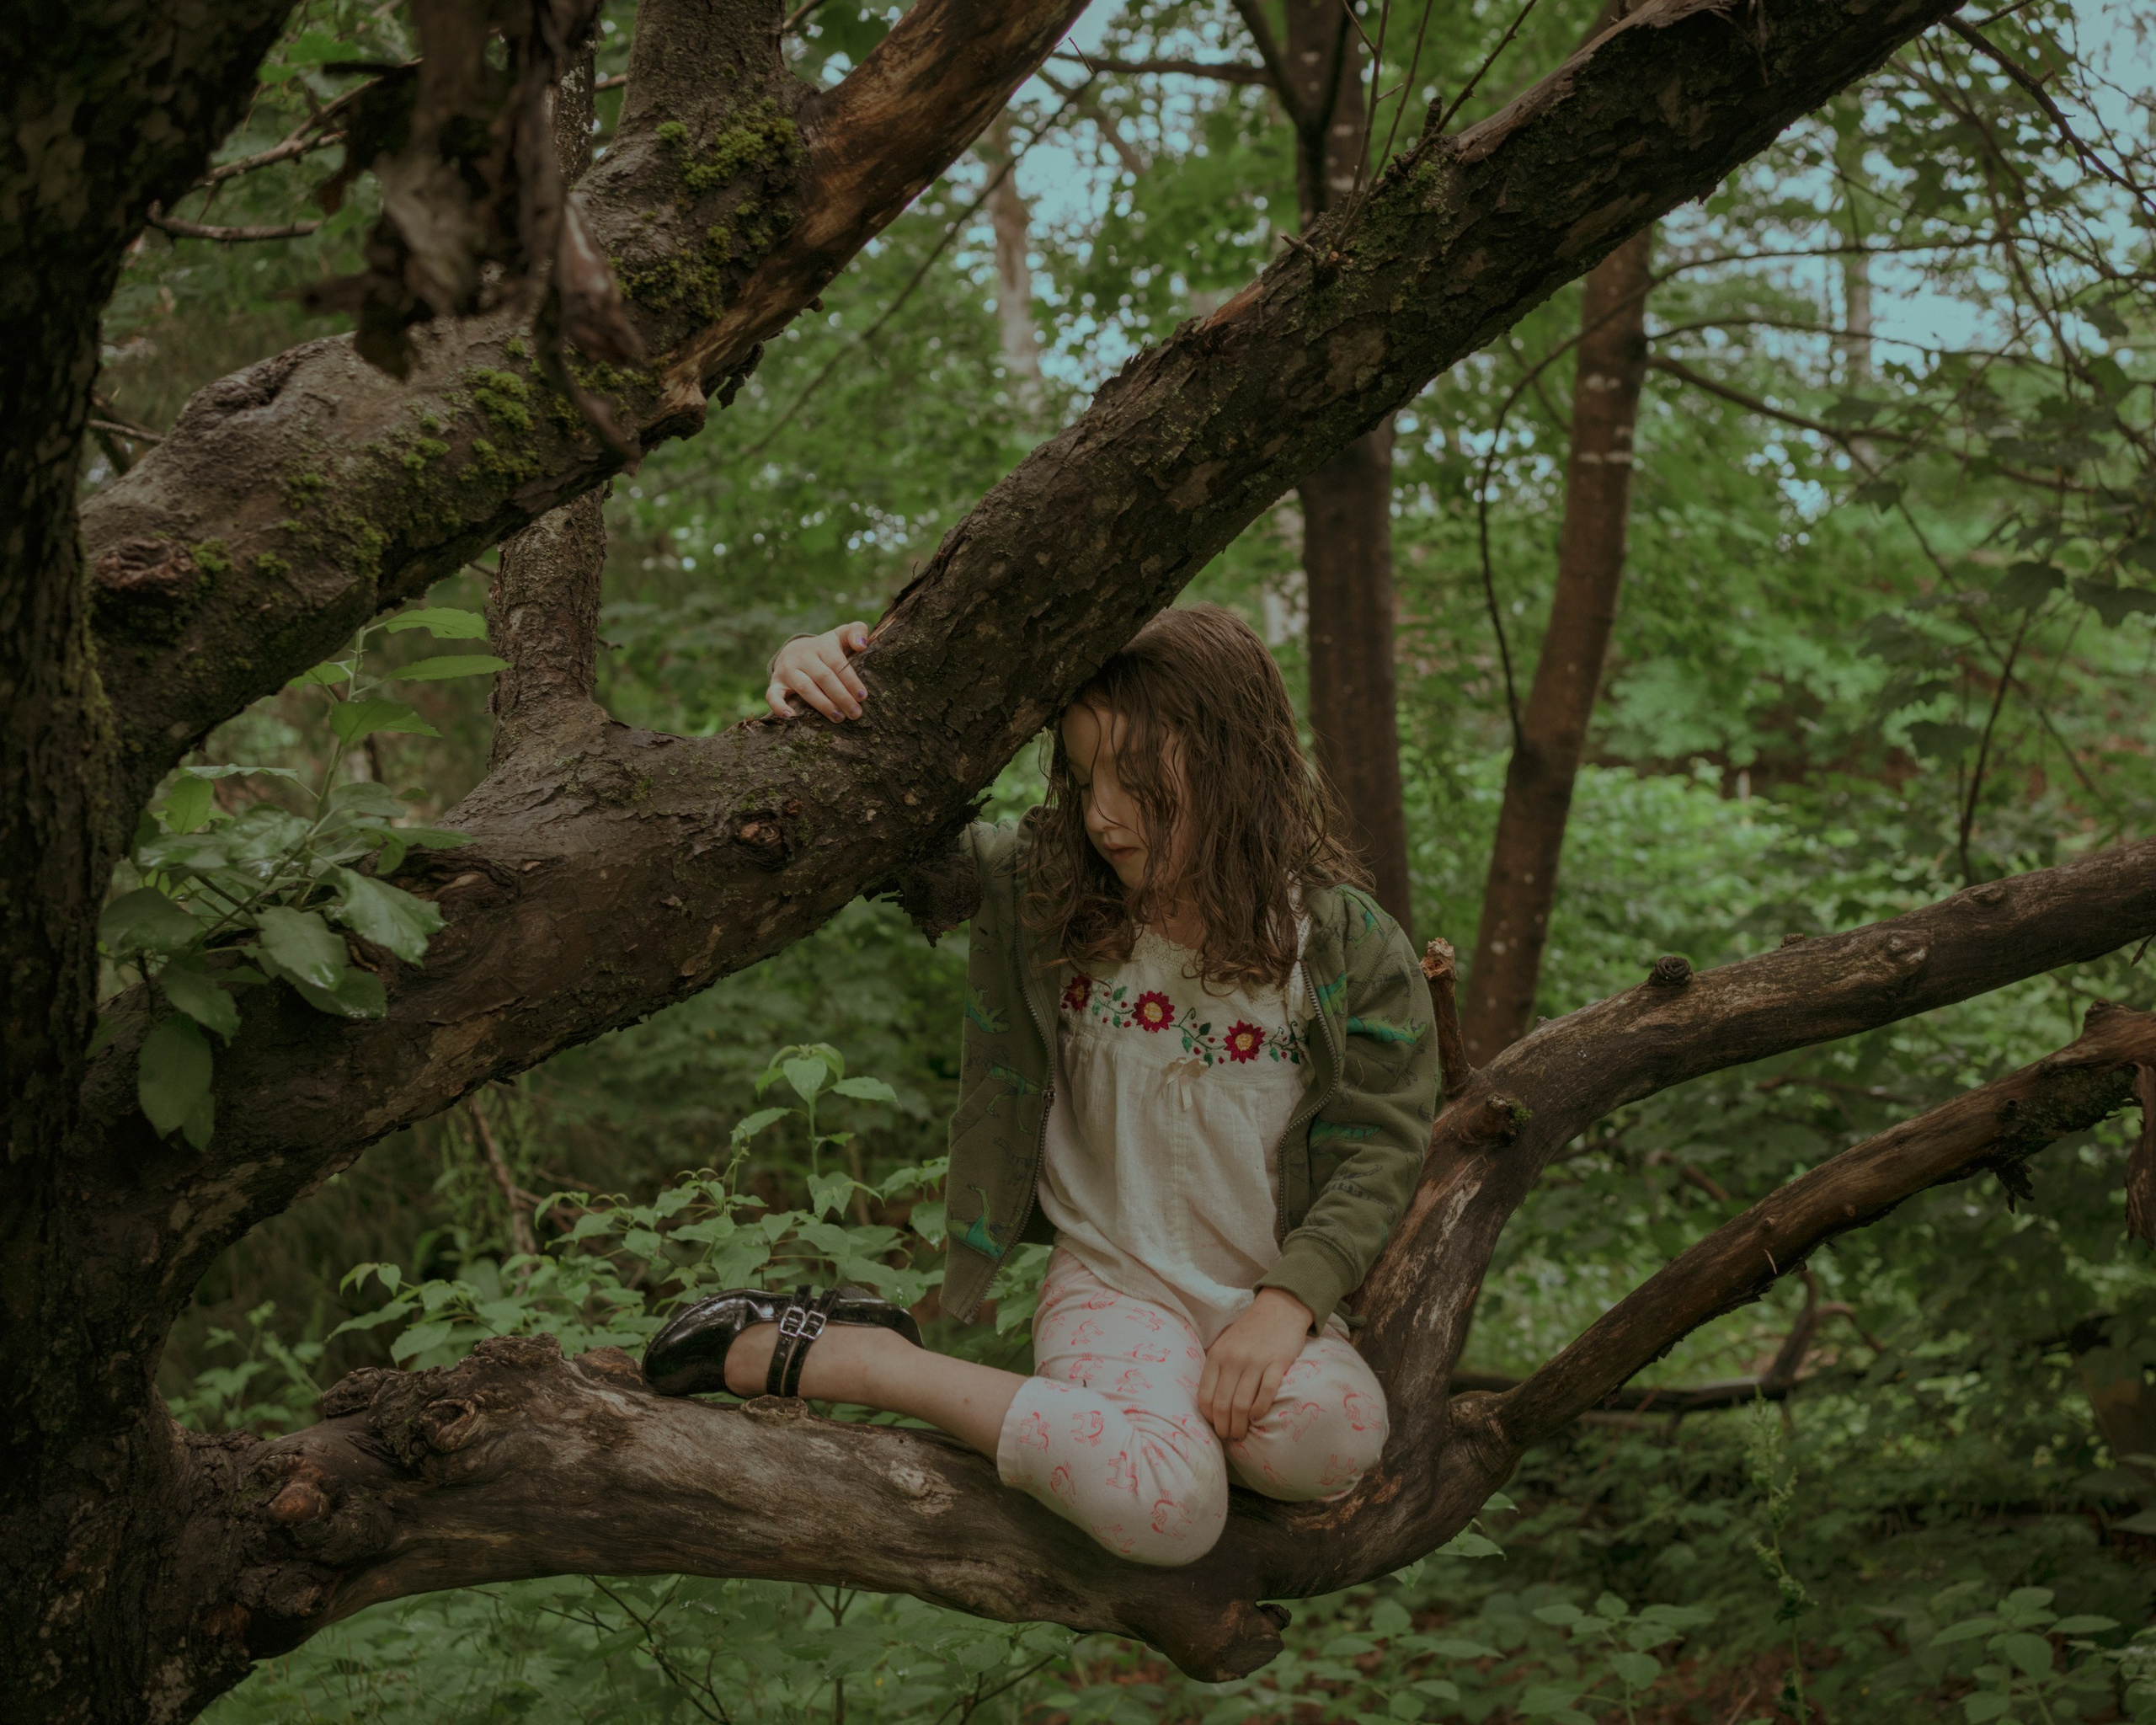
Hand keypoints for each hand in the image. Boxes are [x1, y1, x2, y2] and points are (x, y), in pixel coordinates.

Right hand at [768, 622, 869, 720]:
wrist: (795, 650)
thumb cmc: (826, 648)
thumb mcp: (841, 635)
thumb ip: (856, 631)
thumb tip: (861, 644)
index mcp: (821, 646)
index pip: (837, 664)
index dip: (851, 681)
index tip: (862, 697)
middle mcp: (803, 656)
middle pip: (823, 677)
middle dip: (841, 697)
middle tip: (855, 713)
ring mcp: (787, 670)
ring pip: (804, 688)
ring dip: (822, 705)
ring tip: (838, 718)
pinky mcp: (776, 683)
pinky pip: (773, 695)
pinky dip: (779, 706)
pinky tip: (791, 717)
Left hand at [1197, 1287, 1311, 1442]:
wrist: (1279, 1308)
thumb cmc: (1250, 1331)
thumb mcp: (1224, 1344)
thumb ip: (1215, 1368)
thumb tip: (1208, 1403)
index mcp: (1216, 1356)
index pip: (1205, 1397)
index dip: (1209, 1418)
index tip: (1215, 1427)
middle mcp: (1233, 1359)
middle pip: (1222, 1405)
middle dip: (1224, 1428)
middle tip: (1229, 1437)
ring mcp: (1255, 1361)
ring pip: (1241, 1404)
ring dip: (1240, 1425)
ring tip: (1242, 1433)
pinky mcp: (1277, 1363)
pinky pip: (1266, 1394)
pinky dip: (1260, 1410)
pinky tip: (1257, 1417)